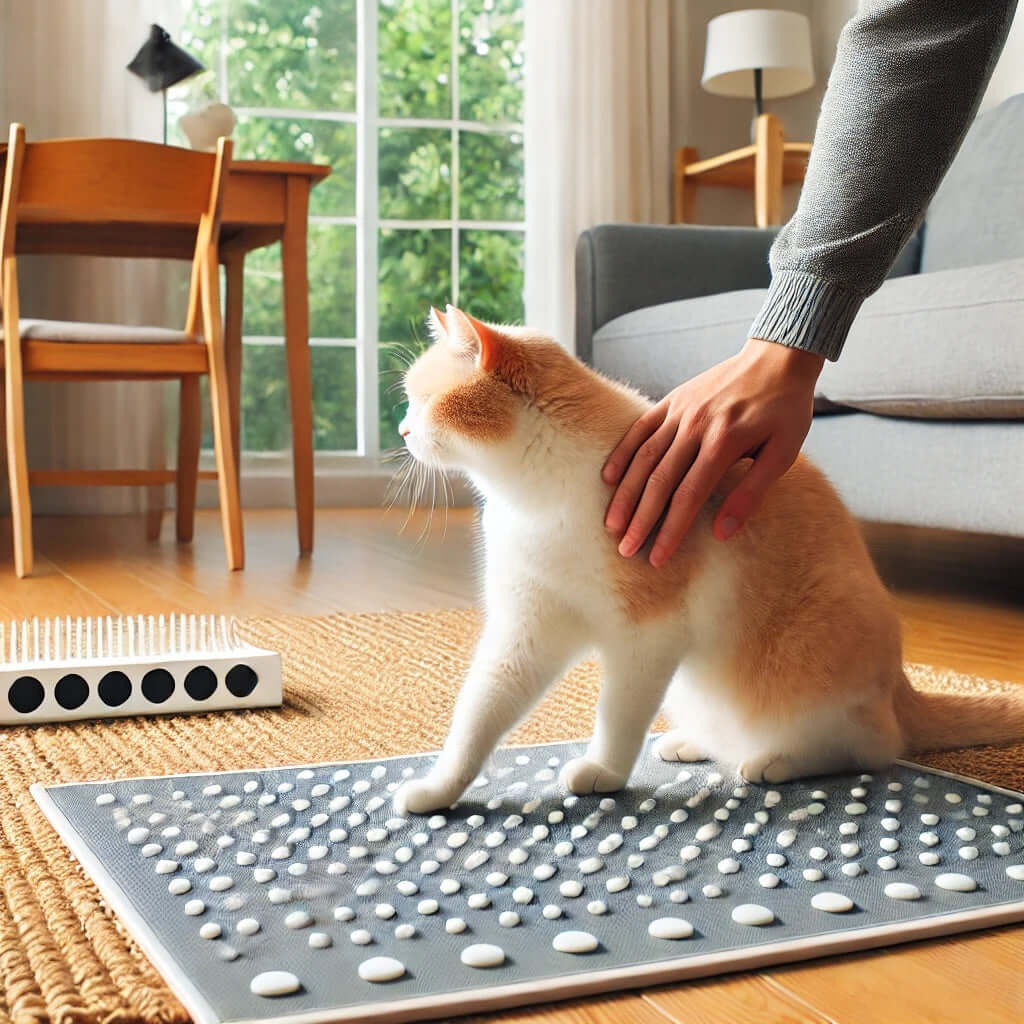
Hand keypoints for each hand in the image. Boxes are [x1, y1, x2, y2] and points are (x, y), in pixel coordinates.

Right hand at [602, 338, 824, 566]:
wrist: (777, 359)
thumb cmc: (785, 410)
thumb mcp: (783, 454)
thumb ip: (751, 493)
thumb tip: (723, 533)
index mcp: (724, 442)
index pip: (688, 496)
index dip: (670, 529)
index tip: (657, 557)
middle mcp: (695, 426)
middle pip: (659, 480)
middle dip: (640, 519)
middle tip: (625, 549)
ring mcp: (679, 411)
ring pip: (643, 457)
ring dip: (625, 493)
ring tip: (612, 523)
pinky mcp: (672, 400)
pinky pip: (640, 429)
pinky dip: (622, 453)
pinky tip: (610, 478)